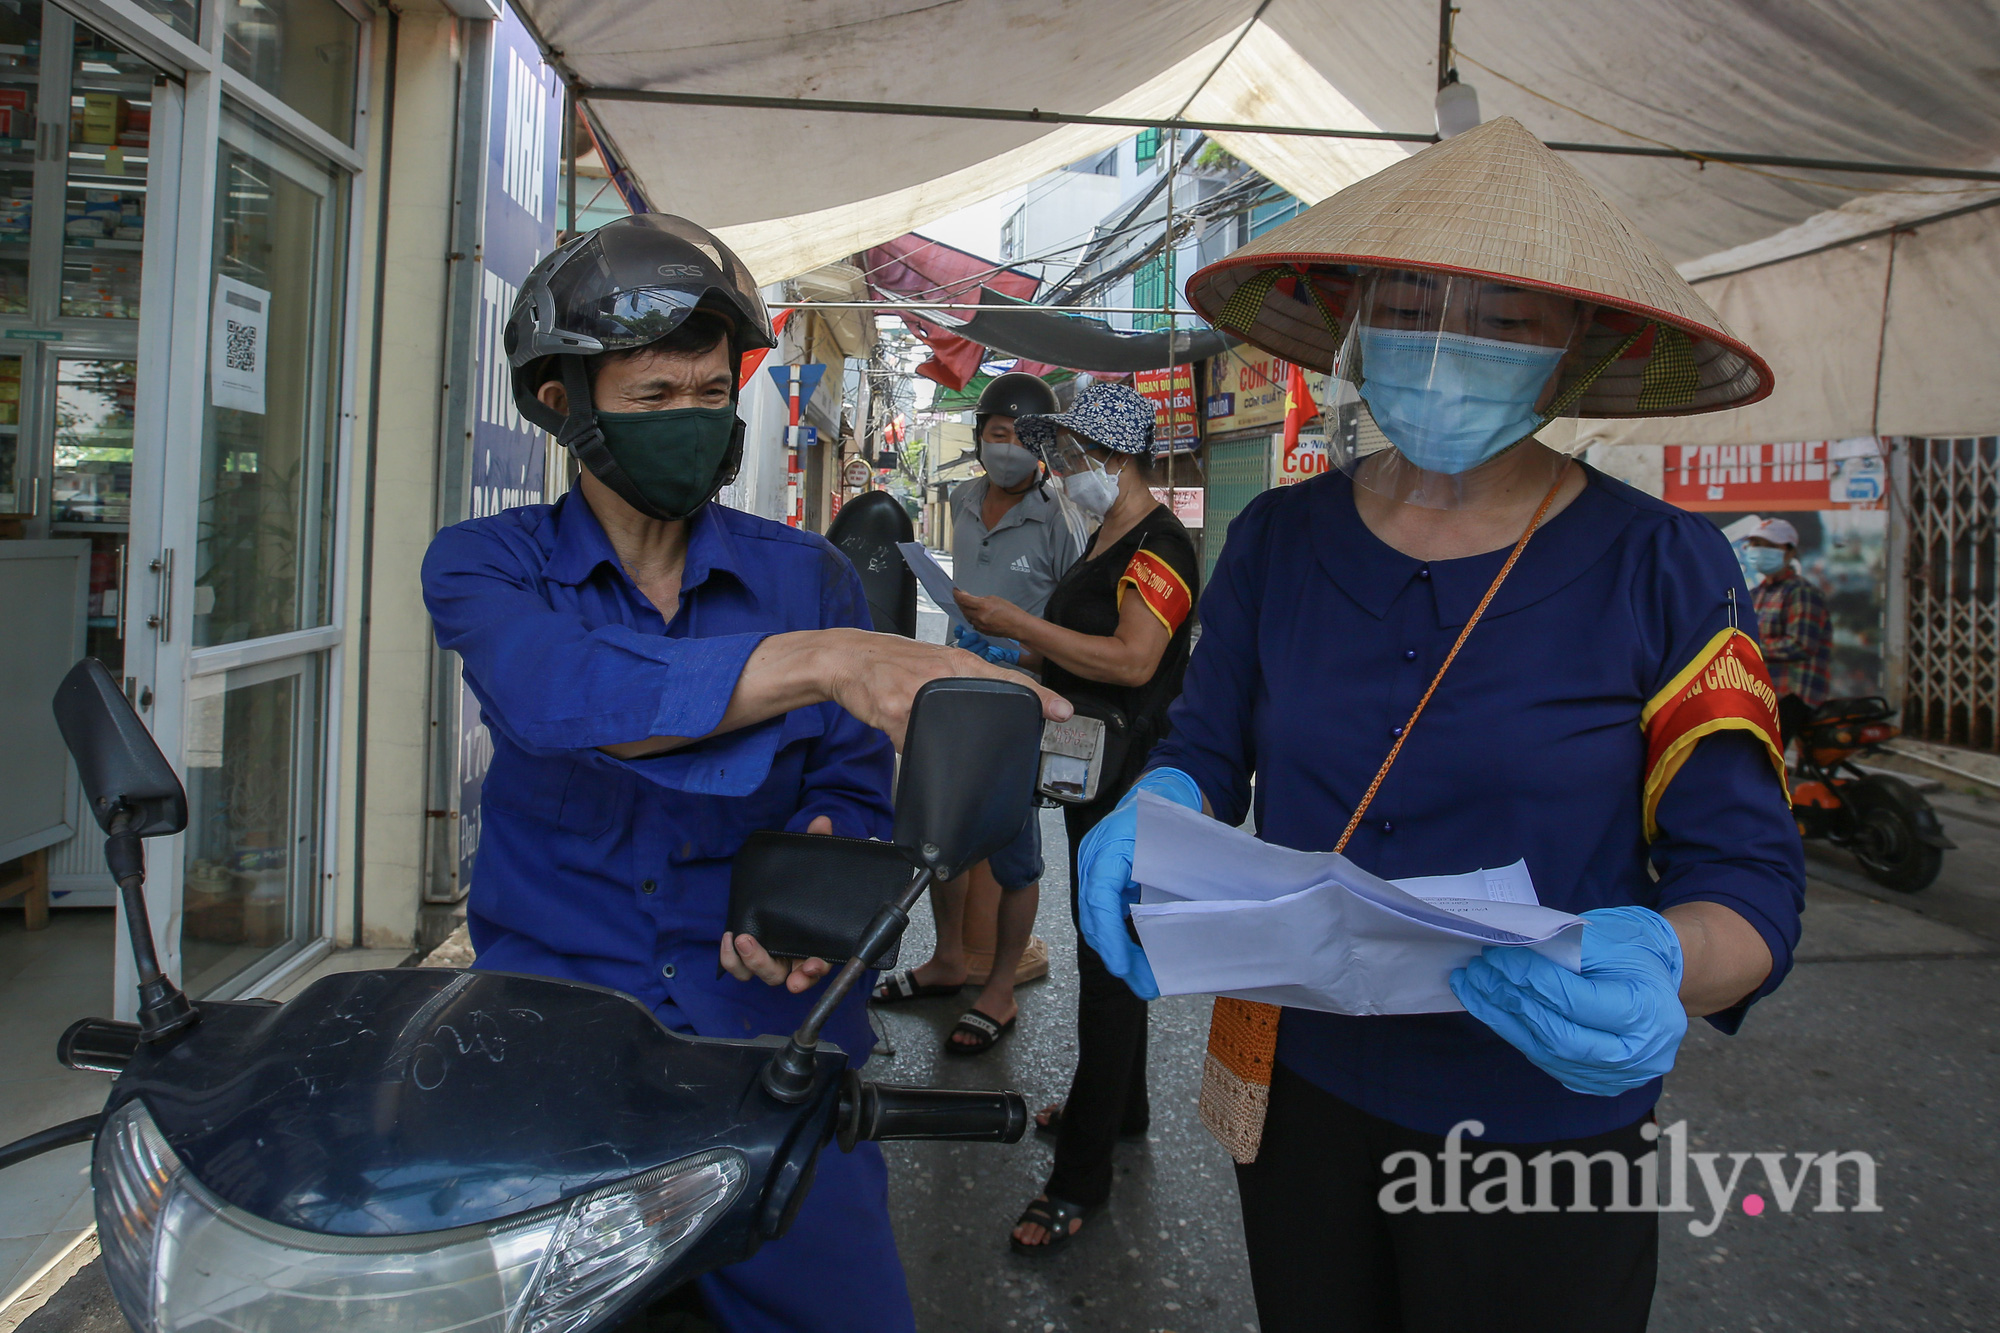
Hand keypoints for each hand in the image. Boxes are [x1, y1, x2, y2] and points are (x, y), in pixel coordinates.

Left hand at [721, 816, 835, 991]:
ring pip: (764, 975)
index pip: (821, 964)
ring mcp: (775, 957)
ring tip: (739, 940)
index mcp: (818, 941)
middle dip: (771, 967)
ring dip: (750, 964)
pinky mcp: (752, 953)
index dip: (815, 970)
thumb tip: (821, 823)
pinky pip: (740, 968)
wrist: (787, 884)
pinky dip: (731, 960)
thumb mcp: (813, 860)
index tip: (811, 966)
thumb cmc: (806, 881)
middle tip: (756, 949)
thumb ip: (819, 843)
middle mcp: (797, 955)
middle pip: (790, 977)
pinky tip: (727, 938)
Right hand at [817, 628, 1068, 747]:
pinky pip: (911, 743)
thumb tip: (991, 710)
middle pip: (983, 708)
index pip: (1007, 678)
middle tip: (1000, 744)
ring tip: (919, 721)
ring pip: (943, 734)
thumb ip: (961, 680)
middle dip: (990, 730)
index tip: (1062, 710)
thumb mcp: (933, 662)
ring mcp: (917, 695)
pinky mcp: (892, 712)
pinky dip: (907, 743)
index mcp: (957, 662)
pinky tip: (897, 728)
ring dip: (938, 740)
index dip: (1038, 695)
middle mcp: (942, 675)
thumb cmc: (893, 662)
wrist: (847, 657)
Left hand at [953, 589, 1027, 639]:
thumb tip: (969, 597)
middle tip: (960, 596)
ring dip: (965, 610)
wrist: (1018, 626)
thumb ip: (980, 598)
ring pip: (967, 616)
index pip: (963, 600)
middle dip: (960, 602)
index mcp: (983, 606)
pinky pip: (972, 623)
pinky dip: (971, 617)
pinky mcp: (982, 631)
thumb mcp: (995, 599)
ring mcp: (980, 625)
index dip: (957, 594)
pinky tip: (975, 613)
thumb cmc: (1011, 612)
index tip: (955, 591)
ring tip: (968, 604)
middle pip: (963, 608)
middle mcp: (979, 617)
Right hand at [1076, 768, 1204, 1000]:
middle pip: (1094, 916)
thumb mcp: (1175, 842)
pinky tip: (1139, 955)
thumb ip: (1170, 879)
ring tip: (1143, 978)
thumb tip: (1174, 927)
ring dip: (1118, 950)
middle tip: (1144, 984)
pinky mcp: (1106, 878)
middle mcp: (1095, 858)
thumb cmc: (1174, 814)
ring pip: (1098, 918)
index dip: (1109, 936)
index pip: (1099, 898)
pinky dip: (1120, 936)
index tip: (1121, 966)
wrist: (1168, 788)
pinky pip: (1107, 912)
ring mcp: (1097, 868)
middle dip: (1116, 954)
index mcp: (1109, 847)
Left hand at [1450, 905, 1687, 1096]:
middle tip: (1479, 970)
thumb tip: (1508, 954)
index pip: (1576, 1002)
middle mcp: (1637, 1055)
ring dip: (1502, 1017)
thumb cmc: (1633, 950)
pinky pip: (1545, 1059)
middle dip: (1512, 1000)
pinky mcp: (1594, 1081)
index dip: (1532, 980)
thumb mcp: (1607, 938)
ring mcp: (1616, 1076)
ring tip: (1472, 985)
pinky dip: (1514, 1031)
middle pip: (1560, 1035)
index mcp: (1648, 1014)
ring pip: (1546, 1052)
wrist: (1657, 976)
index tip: (1498, 956)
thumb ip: (1562, 950)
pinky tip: (1489, 1006)